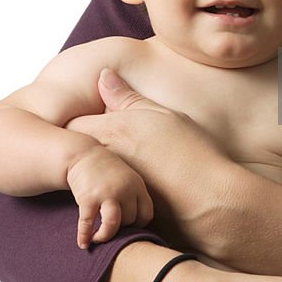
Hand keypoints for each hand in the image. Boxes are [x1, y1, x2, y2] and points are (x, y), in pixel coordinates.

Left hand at [66, 69, 234, 253]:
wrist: (211, 200)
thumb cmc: (192, 152)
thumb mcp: (163, 114)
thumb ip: (128, 98)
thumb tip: (102, 76)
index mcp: (112, 130)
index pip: (71, 123)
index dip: (76, 120)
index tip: (86, 118)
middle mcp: (106, 158)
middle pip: (75, 149)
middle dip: (80, 145)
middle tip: (98, 142)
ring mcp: (111, 184)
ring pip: (88, 171)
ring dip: (94, 167)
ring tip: (117, 164)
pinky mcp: (120, 206)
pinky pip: (103, 193)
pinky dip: (107, 188)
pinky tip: (128, 185)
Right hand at [66, 145, 153, 248]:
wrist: (83, 155)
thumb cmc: (107, 171)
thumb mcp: (128, 178)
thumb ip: (133, 197)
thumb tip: (135, 228)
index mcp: (137, 185)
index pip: (146, 214)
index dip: (138, 225)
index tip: (128, 227)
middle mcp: (124, 189)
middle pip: (129, 221)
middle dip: (120, 227)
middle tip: (110, 227)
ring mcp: (106, 194)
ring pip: (113, 225)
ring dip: (105, 237)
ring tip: (98, 239)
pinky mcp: (88, 199)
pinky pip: (88, 224)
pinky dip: (84, 237)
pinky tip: (83, 244)